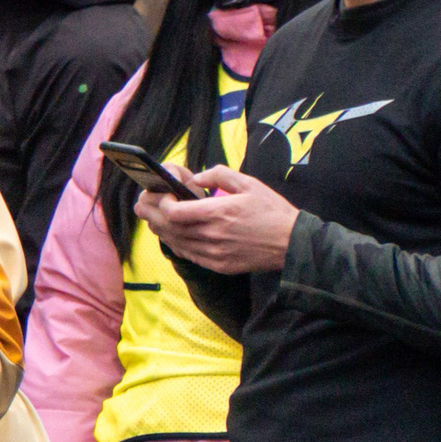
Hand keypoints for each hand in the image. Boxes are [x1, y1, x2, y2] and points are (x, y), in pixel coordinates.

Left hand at [136, 165, 297, 274]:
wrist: (293, 243)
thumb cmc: (272, 211)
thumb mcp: (249, 183)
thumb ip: (218, 175)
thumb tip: (195, 178)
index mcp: (219, 213)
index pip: (174, 212)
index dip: (161, 203)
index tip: (163, 193)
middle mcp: (213, 236)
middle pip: (168, 228)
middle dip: (151, 214)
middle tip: (146, 203)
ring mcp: (215, 254)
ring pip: (174, 243)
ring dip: (161, 229)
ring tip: (157, 217)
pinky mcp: (219, 265)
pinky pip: (188, 255)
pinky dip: (176, 244)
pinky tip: (175, 234)